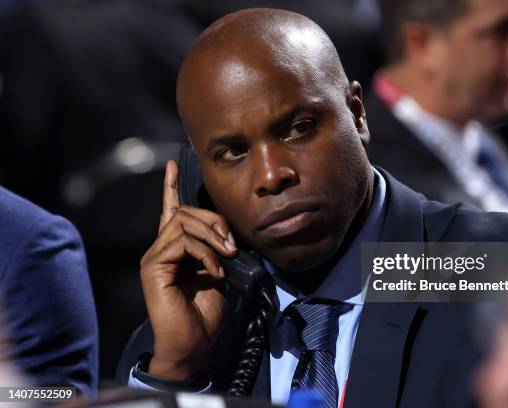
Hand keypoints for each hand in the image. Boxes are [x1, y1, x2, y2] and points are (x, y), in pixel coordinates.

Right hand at [140, 160, 237, 380]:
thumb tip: (226, 235)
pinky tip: (216, 272)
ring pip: (183, 222)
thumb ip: (215, 249)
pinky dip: (205, 254)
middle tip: (233, 246)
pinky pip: (182, 242)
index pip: (171, 210)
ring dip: (212, 237)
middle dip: (214, 221)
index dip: (172, 186)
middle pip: (185, 211)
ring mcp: (155, 257)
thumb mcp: (218, 273)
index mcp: (176, 249)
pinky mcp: (153, 266)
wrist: (194, 344)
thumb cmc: (206, 313)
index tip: (173, 164)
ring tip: (228, 257)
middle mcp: (161, 248)